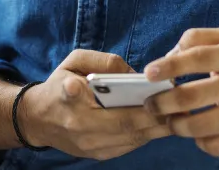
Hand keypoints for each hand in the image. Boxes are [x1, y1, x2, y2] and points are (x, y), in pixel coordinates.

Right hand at [19, 49, 171, 160]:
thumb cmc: (58, 84)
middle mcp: (81, 128)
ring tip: (179, 113)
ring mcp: (91, 146)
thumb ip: (102, 61)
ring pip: (133, 139)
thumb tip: (134, 73)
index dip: (126, 104)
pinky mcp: (99, 155)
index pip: (88, 99)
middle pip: (127, 126)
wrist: (37, 119)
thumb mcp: (73, 61)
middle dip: (156, 116)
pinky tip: (163, 122)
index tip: (148, 95)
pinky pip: (130, 145)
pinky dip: (148, 134)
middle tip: (180, 104)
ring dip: (158, 128)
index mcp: (70, 100)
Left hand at [142, 28, 218, 156]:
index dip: (169, 66)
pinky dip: (200, 143)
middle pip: (191, 96)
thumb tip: (169, 54)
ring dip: (176, 126)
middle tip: (151, 105)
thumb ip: (200, 39)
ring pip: (201, 125)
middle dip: (162, 103)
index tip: (148, 73)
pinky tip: (197, 134)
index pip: (197, 58)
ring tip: (170, 122)